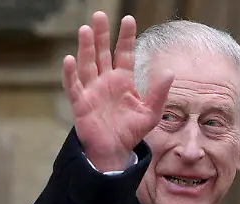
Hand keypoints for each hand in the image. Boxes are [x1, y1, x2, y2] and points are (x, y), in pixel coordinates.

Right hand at [63, 11, 173, 172]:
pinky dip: (70, 73)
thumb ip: (159, 92)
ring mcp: (92, 90)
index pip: (124, 53)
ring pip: (87, 64)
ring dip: (86, 48)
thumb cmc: (132, 131)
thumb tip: (169, 71)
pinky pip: (74, 86)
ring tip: (86, 29)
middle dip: (101, 34)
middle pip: (102, 53)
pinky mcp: (81, 103)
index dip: (126, 37)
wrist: (115, 151)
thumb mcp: (151, 112)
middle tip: (100, 15)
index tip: (129, 19)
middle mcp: (105, 81)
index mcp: (123, 80)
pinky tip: (69, 59)